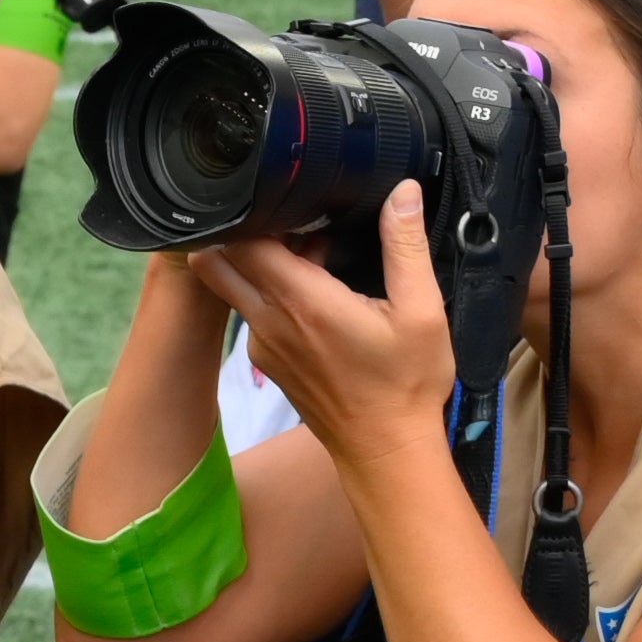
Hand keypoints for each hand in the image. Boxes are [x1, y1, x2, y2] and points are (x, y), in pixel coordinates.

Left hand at [190, 185, 457, 477]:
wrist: (384, 449)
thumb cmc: (406, 384)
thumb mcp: (422, 311)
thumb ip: (406, 246)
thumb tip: (402, 192)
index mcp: (302, 302)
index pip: (243, 243)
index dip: (255, 214)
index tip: (287, 199)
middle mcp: (269, 320)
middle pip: (219, 261)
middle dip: (243, 234)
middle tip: (290, 222)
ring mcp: (261, 343)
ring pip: (232, 286)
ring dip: (256, 263)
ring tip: (311, 252)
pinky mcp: (265, 360)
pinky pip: (250, 312)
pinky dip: (268, 292)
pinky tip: (314, 290)